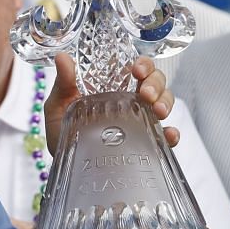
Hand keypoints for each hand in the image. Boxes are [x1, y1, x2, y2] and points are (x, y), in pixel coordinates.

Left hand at [43, 54, 179, 153]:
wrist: (66, 170)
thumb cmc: (62, 134)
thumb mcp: (58, 107)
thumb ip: (63, 83)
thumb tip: (62, 58)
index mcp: (112, 87)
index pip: (135, 67)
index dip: (142, 64)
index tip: (136, 70)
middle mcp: (130, 101)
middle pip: (155, 81)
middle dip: (156, 83)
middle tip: (146, 94)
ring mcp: (140, 122)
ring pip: (165, 102)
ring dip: (166, 102)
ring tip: (158, 112)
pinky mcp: (146, 144)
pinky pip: (165, 137)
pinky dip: (171, 134)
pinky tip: (168, 137)